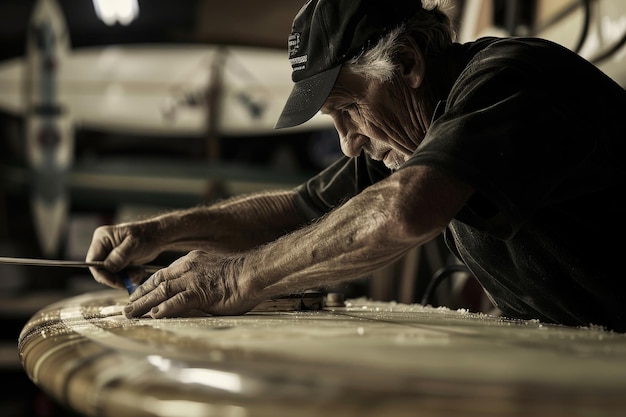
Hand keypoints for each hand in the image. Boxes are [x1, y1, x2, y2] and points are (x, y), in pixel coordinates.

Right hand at [86, 222, 162, 288]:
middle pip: (101, 270)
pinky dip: (129, 277)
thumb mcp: (134, 245)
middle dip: (115, 278)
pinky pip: (118, 276)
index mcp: (102, 238)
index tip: (115, 281)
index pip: (93, 261)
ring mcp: (110, 255)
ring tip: (137, 273)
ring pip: (110, 275)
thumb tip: (107, 267)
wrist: (159, 236)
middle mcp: (103, 246)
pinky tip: (138, 272)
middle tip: (130, 280)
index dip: (102, 274)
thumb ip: (119, 256)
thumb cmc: (147, 235)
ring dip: (124, 278)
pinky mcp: (118, 262)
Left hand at [123, 250, 261, 318]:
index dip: (148, 285)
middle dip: (139, 296)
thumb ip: (202, 282)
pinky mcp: (200, 292)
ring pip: (161, 292)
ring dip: (143, 304)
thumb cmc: (241, 276)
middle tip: (126, 308)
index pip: (164, 274)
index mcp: (192, 261)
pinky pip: (178, 301)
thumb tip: (194, 296)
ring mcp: (193, 280)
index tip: (138, 295)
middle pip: (157, 282)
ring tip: (130, 314)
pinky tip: (154, 315)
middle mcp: (188, 268)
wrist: (254, 273)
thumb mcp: (216, 274)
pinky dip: (164, 308)